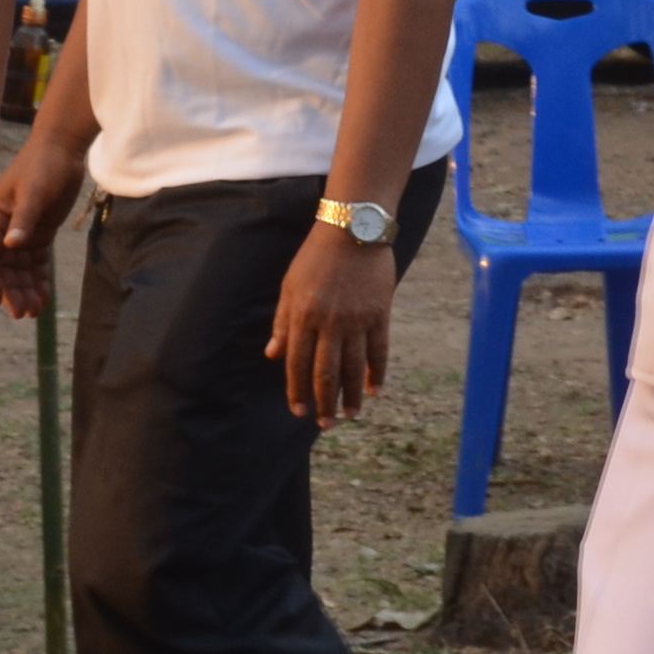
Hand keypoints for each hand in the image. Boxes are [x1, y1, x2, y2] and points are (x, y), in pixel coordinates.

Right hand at [0, 125, 87, 318]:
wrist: (64, 148)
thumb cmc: (44, 164)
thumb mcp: (34, 190)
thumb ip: (24, 219)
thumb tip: (11, 247)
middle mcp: (6, 227)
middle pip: (6, 267)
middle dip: (12, 290)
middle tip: (21, 314)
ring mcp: (24, 231)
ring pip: (21, 268)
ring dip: (26, 289)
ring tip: (34, 312)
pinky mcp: (41, 232)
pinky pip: (37, 262)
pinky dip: (40, 279)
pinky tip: (44, 298)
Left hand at [269, 218, 399, 425]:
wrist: (353, 229)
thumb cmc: (315, 257)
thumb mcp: (290, 286)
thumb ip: (282, 322)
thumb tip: (273, 354)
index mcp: (303, 316)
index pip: (297, 363)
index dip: (297, 390)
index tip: (298, 410)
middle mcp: (329, 323)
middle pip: (326, 372)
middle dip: (324, 402)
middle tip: (325, 423)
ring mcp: (356, 320)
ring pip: (353, 368)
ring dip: (351, 395)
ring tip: (350, 415)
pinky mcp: (380, 315)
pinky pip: (378, 351)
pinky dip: (377, 373)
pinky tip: (375, 390)